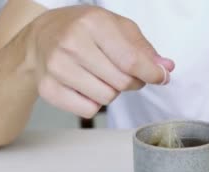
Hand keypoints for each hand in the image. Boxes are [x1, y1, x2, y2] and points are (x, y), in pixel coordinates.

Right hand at [29, 5, 173, 117]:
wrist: (41, 37)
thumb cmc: (84, 30)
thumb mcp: (117, 27)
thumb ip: (144, 49)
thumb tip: (166, 69)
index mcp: (93, 23)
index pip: (131, 60)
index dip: (152, 74)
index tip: (160, 77)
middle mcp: (72, 43)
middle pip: (121, 83)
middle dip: (131, 82)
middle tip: (125, 74)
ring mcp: (57, 67)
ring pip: (106, 99)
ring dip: (111, 92)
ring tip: (102, 77)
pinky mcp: (48, 89)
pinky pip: (88, 110)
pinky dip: (93, 103)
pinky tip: (86, 86)